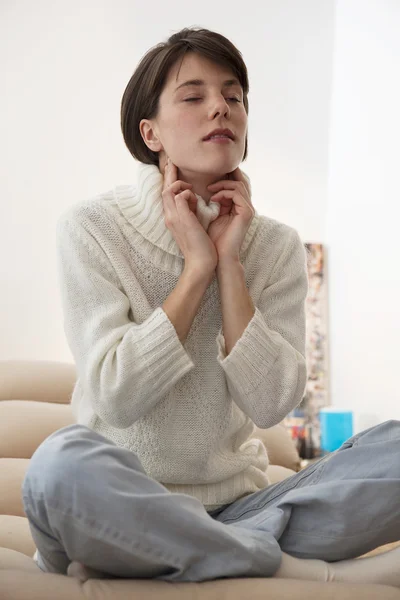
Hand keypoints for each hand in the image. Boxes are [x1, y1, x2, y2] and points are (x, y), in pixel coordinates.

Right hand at [162, 157, 217, 273]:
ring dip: (178, 182)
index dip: (170, 182)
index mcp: (172, 218)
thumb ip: (192, 212)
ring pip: (168, 190)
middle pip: (164, 189)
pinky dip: (187, 192)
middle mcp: (169, 217)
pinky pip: (179, 196)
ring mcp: (174, 218)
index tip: (174, 170)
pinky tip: (195, 196)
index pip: (167, 196)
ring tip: (188, 181)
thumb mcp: (195, 226)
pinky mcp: (182, 219)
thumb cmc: (202, 247)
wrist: (201, 264)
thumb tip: (195, 199)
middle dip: (168, 174)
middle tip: (172, 161)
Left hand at [206, 167, 254, 261]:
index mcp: (239, 207)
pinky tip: (213, 198)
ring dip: (222, 184)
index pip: (236, 184)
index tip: (209, 174)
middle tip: (210, 170)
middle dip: (227, 173)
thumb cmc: (211, 239)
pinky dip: (224, 193)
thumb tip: (206, 185)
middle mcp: (246, 206)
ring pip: (239, 185)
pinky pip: (237, 194)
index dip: (225, 176)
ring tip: (209, 189)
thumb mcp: (211, 215)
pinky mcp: (247, 213)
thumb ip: (213, 200)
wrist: (218, 257)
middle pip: (241, 181)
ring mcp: (248, 209)